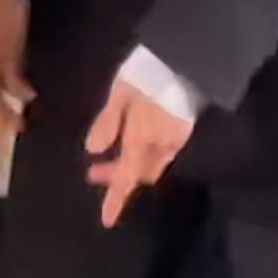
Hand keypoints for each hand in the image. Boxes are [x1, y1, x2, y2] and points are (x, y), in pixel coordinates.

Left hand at [84, 79, 193, 227]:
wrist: (184, 57)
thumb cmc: (146, 73)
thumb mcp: (120, 93)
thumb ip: (107, 122)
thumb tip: (93, 150)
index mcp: (143, 139)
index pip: (127, 178)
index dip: (116, 199)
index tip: (106, 220)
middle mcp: (163, 146)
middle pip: (140, 173)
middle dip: (118, 176)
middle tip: (95, 172)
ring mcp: (176, 138)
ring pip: (151, 164)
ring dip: (131, 165)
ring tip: (110, 155)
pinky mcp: (184, 128)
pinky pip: (161, 153)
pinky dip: (144, 155)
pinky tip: (134, 143)